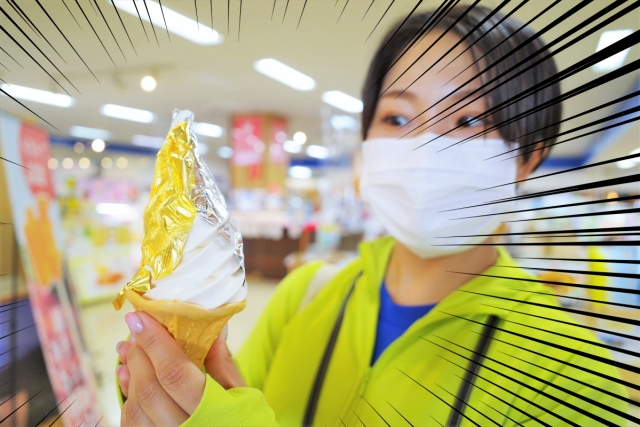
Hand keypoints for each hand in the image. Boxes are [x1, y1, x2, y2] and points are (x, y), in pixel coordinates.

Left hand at [116, 312, 244, 424]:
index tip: (140, 317)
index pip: (174, 373)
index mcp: (211, 413)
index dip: (154, 342)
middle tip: (136, 330)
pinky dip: (126, 395)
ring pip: (135, 408)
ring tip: (129, 349)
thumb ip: (223, 362)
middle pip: (150, 389)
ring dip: (129, 373)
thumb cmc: (245, 421)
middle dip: (139, 354)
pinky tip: (127, 375)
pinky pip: (131, 423)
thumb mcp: (243, 394)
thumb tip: (211, 324)